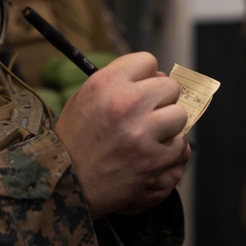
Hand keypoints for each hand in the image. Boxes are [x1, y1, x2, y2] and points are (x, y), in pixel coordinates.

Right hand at [54, 52, 189, 218]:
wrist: (66, 184)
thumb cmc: (75, 140)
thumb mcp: (84, 98)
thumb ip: (118, 82)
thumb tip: (159, 77)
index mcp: (106, 84)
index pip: (147, 61)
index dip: (145, 75)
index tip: (141, 88)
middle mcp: (126, 104)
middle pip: (170, 87)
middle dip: (161, 101)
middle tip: (146, 115)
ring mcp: (142, 134)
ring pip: (180, 117)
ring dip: (168, 127)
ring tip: (148, 137)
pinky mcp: (154, 161)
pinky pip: (179, 148)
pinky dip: (168, 154)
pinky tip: (149, 156)